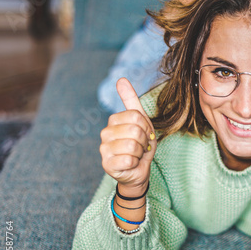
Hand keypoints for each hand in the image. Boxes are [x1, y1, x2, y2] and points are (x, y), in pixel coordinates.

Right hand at [100, 78, 156, 195]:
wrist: (138, 170)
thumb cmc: (140, 145)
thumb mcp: (141, 121)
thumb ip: (131, 100)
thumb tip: (121, 79)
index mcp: (113, 120)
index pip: (136, 116)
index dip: (146, 127)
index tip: (144, 134)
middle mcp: (105, 133)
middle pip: (135, 130)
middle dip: (144, 141)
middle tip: (140, 146)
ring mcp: (104, 149)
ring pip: (132, 146)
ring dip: (140, 152)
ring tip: (136, 154)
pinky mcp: (107, 165)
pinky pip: (129, 159)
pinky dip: (135, 163)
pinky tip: (130, 164)